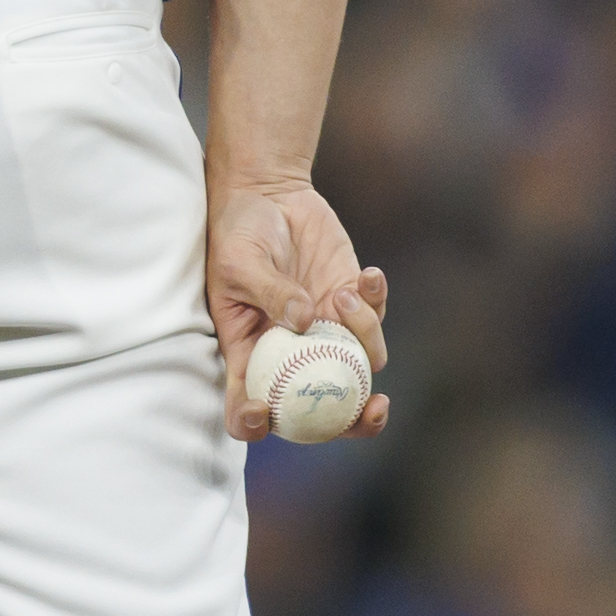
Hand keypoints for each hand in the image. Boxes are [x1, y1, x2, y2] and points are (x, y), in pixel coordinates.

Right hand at [206, 175, 389, 441]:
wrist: (269, 193)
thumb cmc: (238, 230)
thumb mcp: (239, 259)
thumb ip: (270, 291)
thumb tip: (304, 322)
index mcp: (249, 350)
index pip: (244, 402)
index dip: (253, 422)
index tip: (264, 410)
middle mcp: (290, 352)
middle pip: (321, 409)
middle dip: (354, 421)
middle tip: (374, 408)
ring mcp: (324, 332)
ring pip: (359, 366)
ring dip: (362, 335)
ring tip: (344, 294)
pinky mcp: (350, 305)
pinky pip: (375, 321)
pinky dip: (377, 302)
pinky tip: (367, 275)